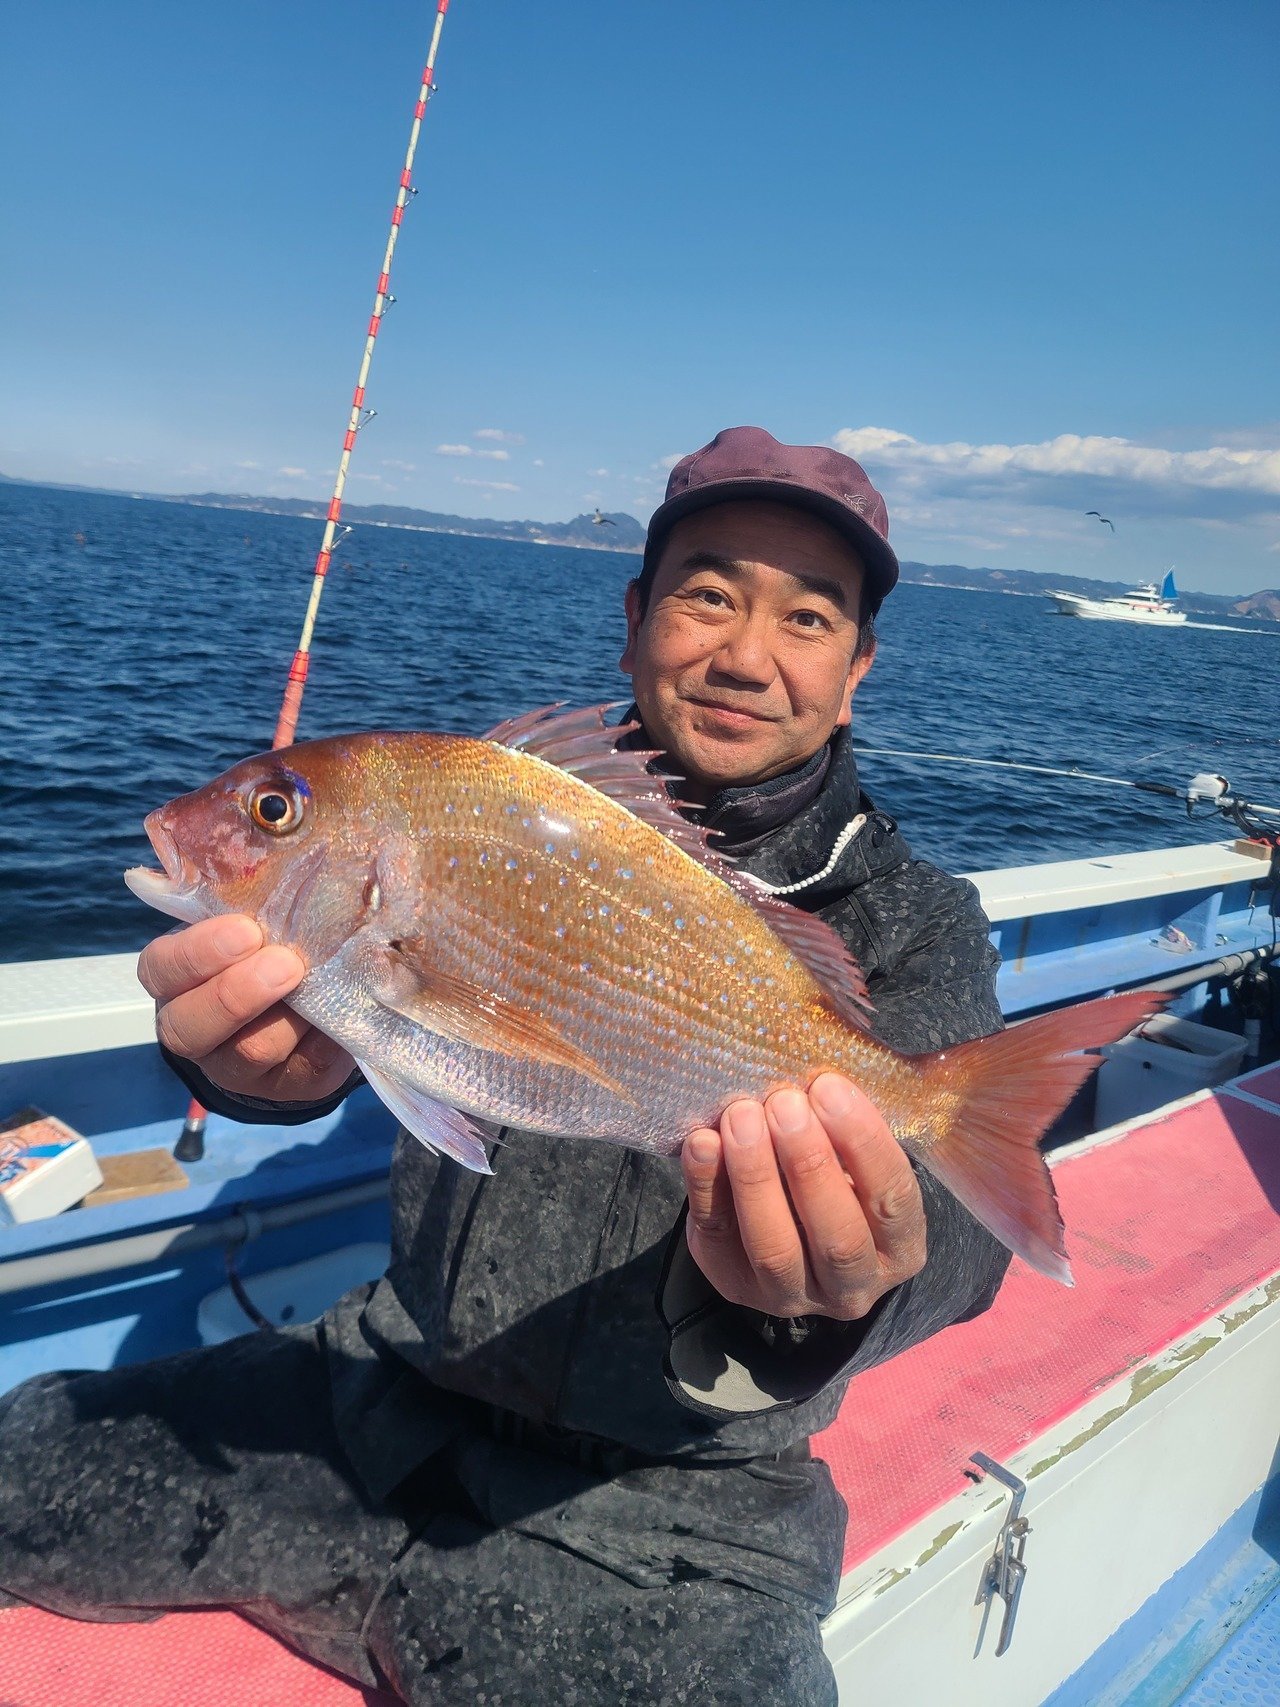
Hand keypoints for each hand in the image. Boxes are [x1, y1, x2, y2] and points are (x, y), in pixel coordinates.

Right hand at [137, 916, 355, 1103]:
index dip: (198, 953)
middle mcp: (192, 1027)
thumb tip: (282, 842)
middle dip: (237, 994)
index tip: (246, 930)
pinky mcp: (282, 1089)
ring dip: (287, 1018)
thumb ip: (252, 898)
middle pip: (191, 1026)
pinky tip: (342, 1017)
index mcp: (175, 979)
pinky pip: (301, 1073)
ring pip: (249, 1052)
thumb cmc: (268, 946)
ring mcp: (235, 1066)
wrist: (302, 1016)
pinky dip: (324, 1044)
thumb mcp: (251, 920)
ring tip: (320, 986)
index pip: (162, 968)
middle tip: (287, 963)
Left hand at [681, 1073, 926, 1320]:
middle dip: (807, 1162)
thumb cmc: (836, 1167)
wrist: (787, 1223)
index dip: (863, 1143)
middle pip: (836, 1234)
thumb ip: (855, 1120)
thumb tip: (832, 1056)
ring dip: (755, 1177)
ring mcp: (793, 1295)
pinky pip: (718, 1239)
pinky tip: (701, 1141)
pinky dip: (707, 1187)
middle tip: (782, 1100)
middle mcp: (854, 1286)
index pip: (892, 1201)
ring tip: (740, 1115)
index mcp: (900, 1247)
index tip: (830, 1086)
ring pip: (775, 1248)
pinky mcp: (735, 1285)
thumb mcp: (860, 1152)